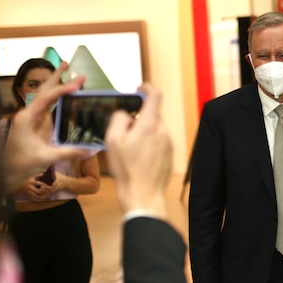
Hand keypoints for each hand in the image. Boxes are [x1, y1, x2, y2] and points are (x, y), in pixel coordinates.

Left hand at [3, 63, 86, 193]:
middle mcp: (28, 114)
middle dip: (56, 77)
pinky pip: (48, 107)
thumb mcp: (45, 158)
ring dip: (56, 85)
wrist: (6, 172)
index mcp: (26, 118)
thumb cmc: (20, 164)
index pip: (47, 98)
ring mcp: (31, 119)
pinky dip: (57, 99)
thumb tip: (89, 149)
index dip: (63, 89)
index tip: (77, 84)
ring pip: (45, 97)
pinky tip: (65, 95)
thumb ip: (68, 152)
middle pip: (43, 91)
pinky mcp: (36, 125)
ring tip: (67, 73)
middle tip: (67, 64)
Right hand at [18, 175, 53, 200]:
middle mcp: (30, 187)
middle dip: (43, 192)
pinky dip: (38, 199)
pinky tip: (41, 199)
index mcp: (32, 182)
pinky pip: (33, 198)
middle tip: (47, 192)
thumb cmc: (27, 179)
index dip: (44, 185)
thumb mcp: (32, 176)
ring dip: (41, 197)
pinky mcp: (28, 195)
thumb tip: (44, 172)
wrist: (18, 184)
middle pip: (37, 191)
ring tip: (45, 196)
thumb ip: (38, 175)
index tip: (47, 186)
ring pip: (35, 196)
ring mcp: (29, 191)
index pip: (39, 184)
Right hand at [104, 84, 170, 217]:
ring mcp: (168, 142)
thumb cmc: (127, 170)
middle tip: (124, 132)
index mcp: (149, 125)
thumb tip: (126, 114)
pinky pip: (159, 140)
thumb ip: (119, 119)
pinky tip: (139, 158)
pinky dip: (149, 143)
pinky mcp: (170, 152)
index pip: (154, 95)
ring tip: (131, 150)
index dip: (147, 88)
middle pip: (152, 114)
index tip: (140, 88)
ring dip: (144, 132)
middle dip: (138, 118)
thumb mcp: (112, 141)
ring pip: (155, 128)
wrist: (144, 194)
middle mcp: (162, 131)